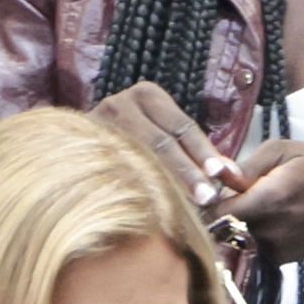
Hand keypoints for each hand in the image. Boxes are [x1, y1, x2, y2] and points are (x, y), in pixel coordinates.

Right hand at [94, 80, 251, 205]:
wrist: (71, 139)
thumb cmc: (129, 138)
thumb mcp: (161, 132)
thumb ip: (192, 150)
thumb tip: (231, 175)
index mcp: (147, 95)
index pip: (183, 127)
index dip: (204, 152)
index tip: (221, 174)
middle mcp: (121, 103)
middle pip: (163, 142)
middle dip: (188, 172)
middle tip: (208, 196)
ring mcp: (99, 124)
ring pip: (138, 157)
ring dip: (165, 184)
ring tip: (187, 206)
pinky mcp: (83, 146)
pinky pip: (115, 170)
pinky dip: (136, 189)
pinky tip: (151, 208)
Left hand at [217, 141, 303, 266]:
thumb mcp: (285, 151)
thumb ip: (248, 163)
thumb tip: (217, 174)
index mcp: (268, 200)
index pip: (215, 212)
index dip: (209, 200)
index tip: (214, 189)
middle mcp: (268, 231)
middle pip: (223, 226)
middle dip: (225, 210)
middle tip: (238, 194)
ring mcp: (273, 250)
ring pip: (236, 237)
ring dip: (239, 222)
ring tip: (261, 204)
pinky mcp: (278, 260)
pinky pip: (252, 246)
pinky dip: (254, 233)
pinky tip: (272, 219)